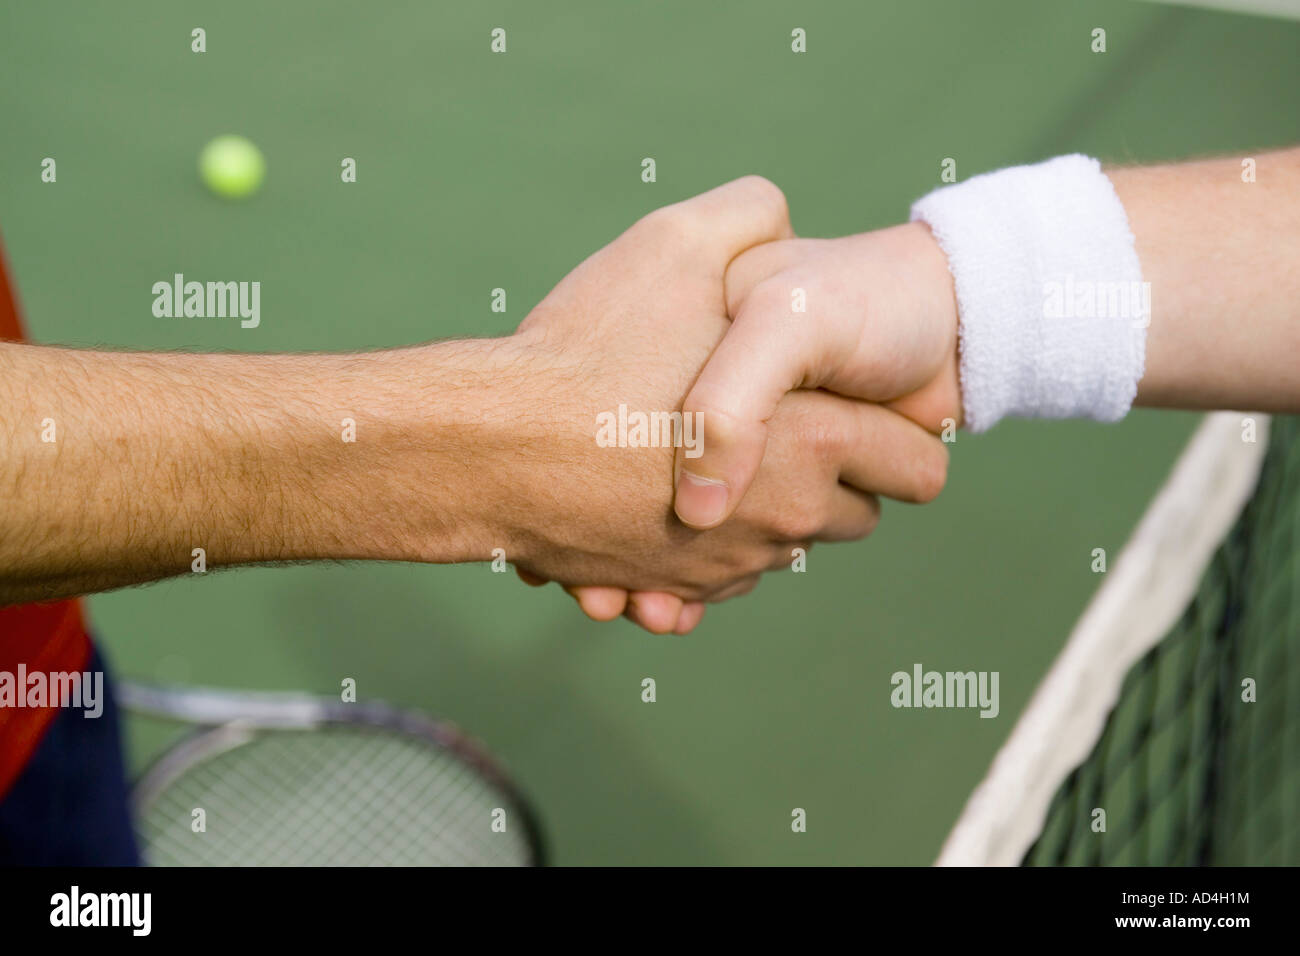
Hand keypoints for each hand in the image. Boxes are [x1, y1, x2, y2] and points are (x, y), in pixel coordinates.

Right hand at [496, 180, 947, 629]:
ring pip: (785, 549)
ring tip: (711, 460)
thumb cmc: (590, 350)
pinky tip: (664, 506)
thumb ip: (749, 215)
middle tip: (782, 427)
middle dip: (834, 478)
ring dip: (765, 513)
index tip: (866, 410)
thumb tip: (779, 218)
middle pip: (856, 516)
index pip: (920, 468)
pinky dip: (705, 552)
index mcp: (818, 441)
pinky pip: (719, 582)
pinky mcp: (676, 591)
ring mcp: (731, 566)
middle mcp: (788, 519)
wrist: (491, 451)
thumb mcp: (677, 242)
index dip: (905, 436)